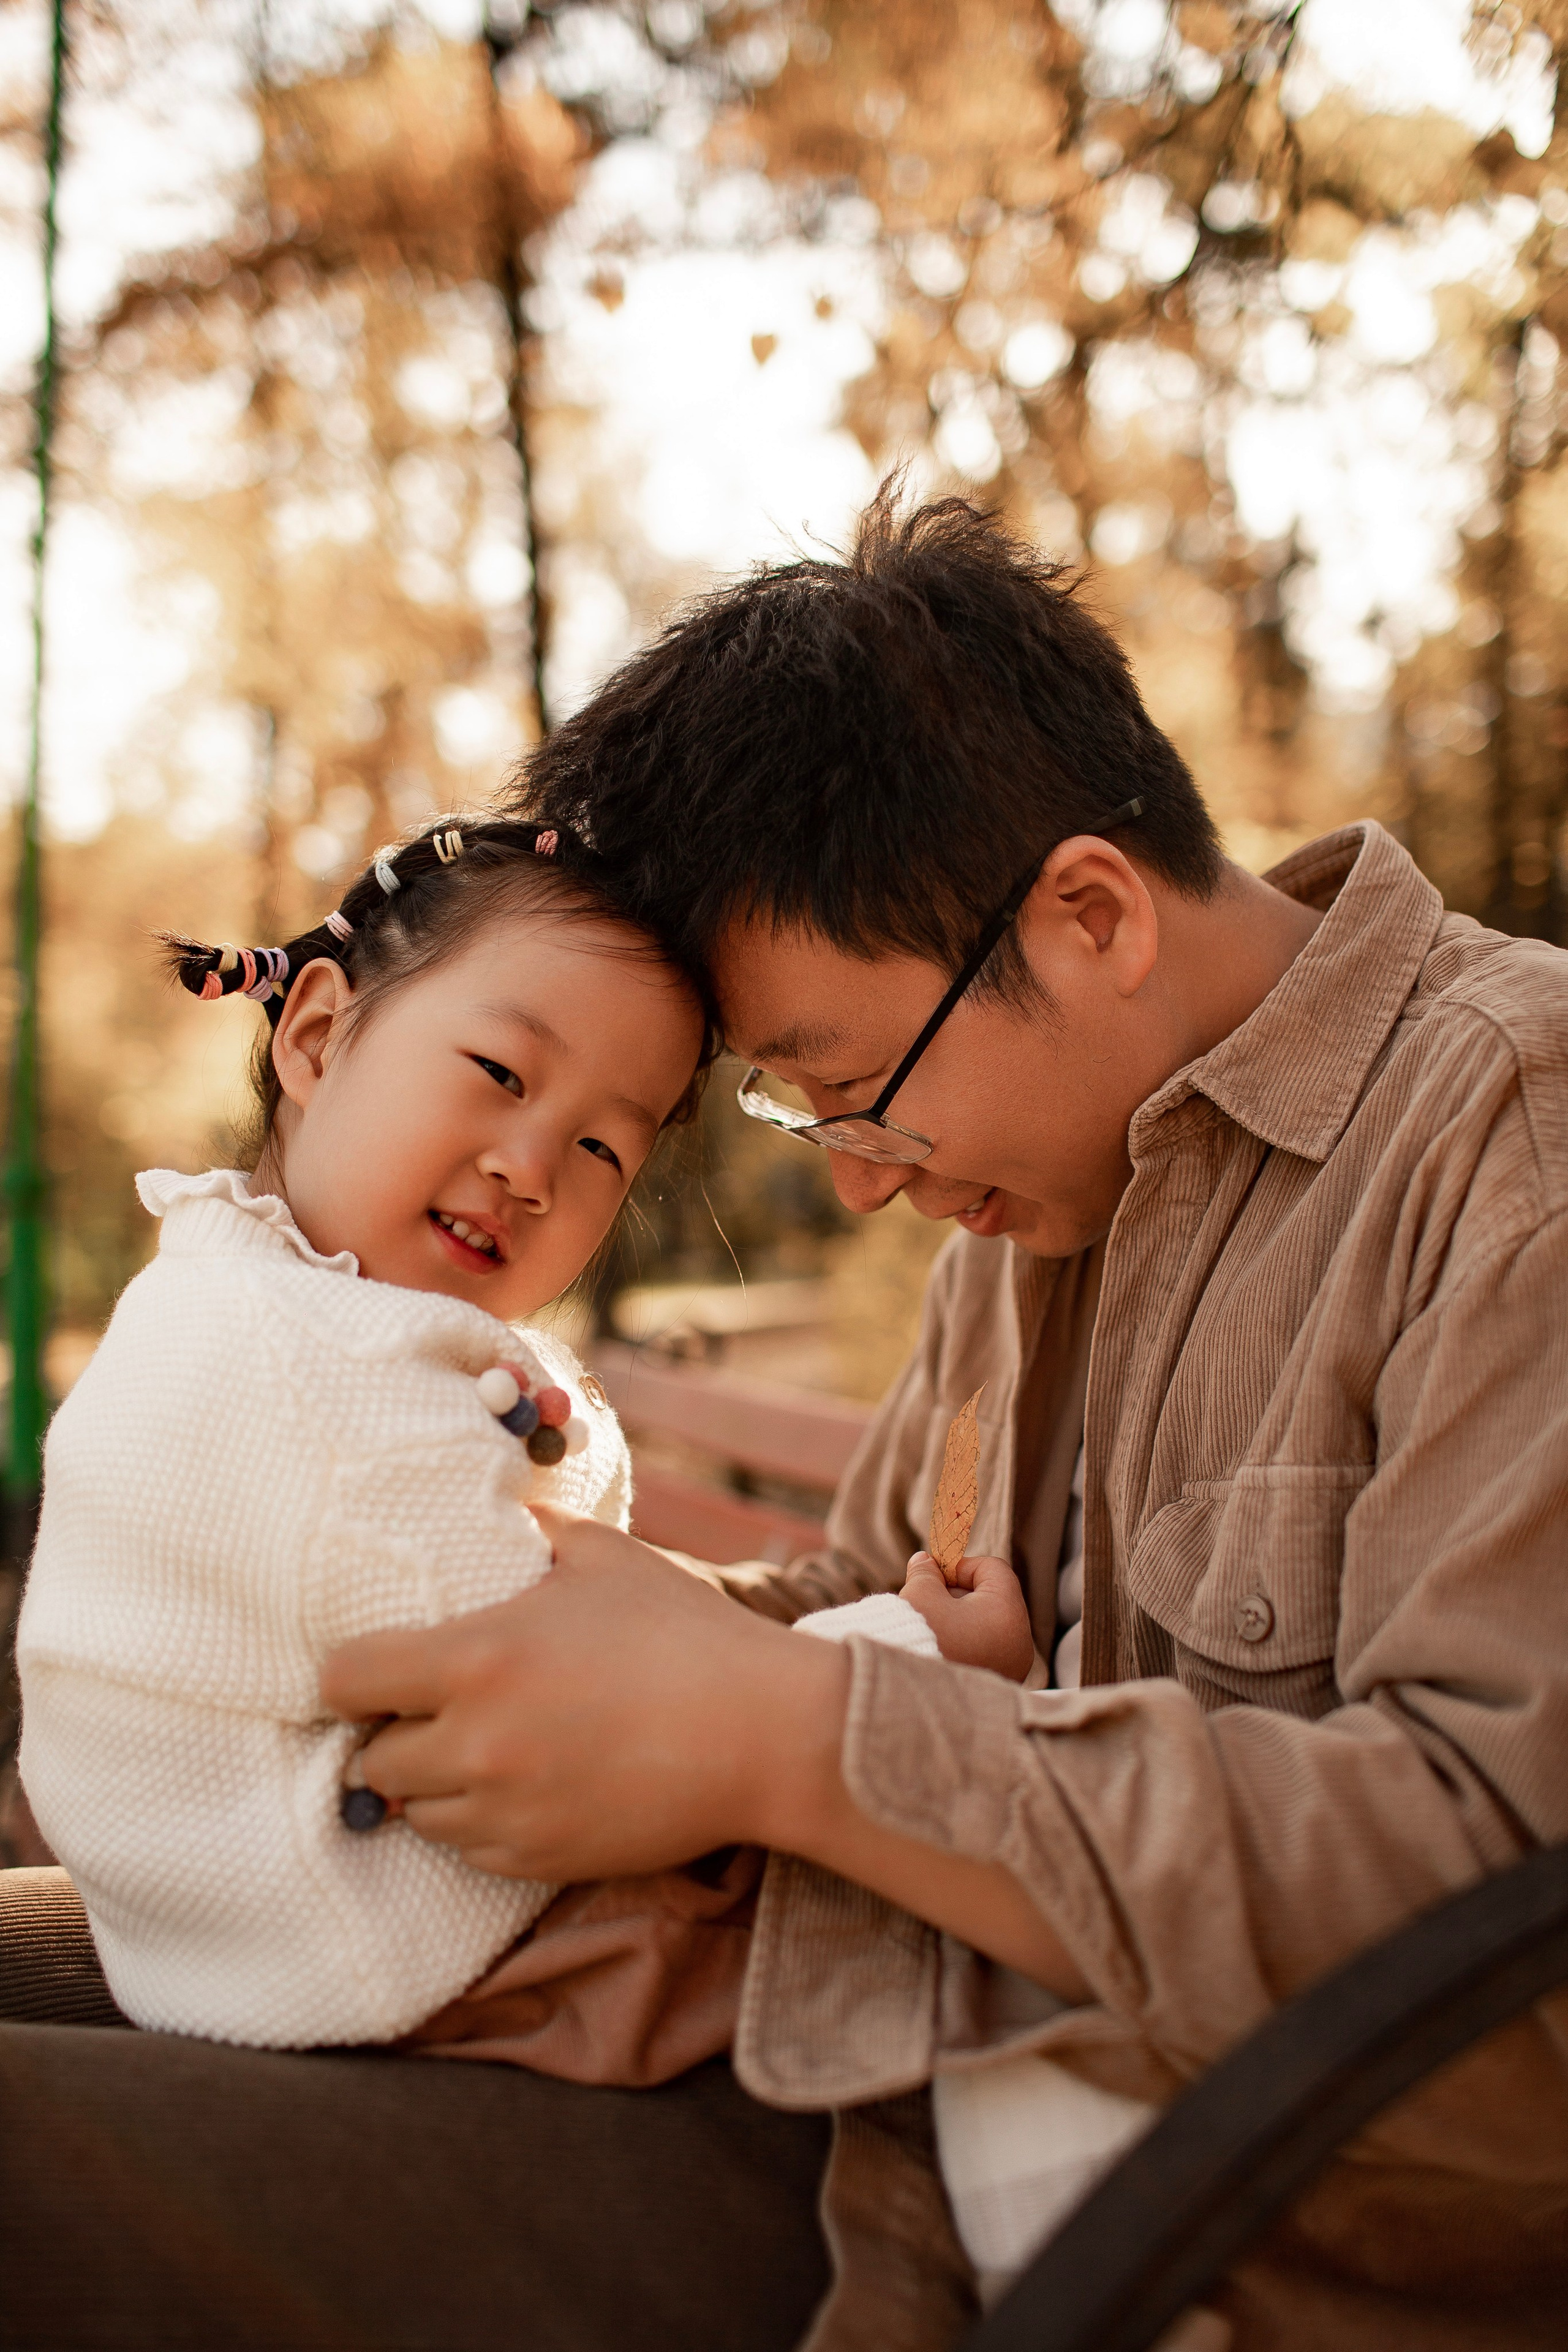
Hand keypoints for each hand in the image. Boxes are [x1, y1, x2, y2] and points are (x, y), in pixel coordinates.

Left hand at [321, 1507, 1087, 1998]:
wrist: (764, 1734)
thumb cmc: (684, 1635)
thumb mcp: (604, 1558)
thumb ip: (535, 1535)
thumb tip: (503, 1509)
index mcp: (476, 1660)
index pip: (345, 1679)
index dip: (349, 1671)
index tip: (372, 1666)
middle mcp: (474, 1745)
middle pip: (370, 1758)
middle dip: (395, 1730)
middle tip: (435, 1707)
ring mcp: (504, 1813)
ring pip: (416, 1812)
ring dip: (434, 1782)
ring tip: (484, 1747)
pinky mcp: (538, 1861)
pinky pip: (468, 1851)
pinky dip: (480, 1821)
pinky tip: (526, 1784)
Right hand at [901, 1551, 1035, 1681]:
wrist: (910, 1698)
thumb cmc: (921, 1641)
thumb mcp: (920, 1595)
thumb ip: (926, 1573)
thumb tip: (925, 1562)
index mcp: (1008, 1613)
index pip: (993, 1569)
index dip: (961, 1565)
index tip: (934, 1577)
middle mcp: (1019, 1642)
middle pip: (992, 1598)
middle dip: (958, 1594)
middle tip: (929, 1601)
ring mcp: (1012, 1668)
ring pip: (988, 1627)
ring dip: (960, 1620)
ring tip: (932, 1629)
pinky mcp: (999, 1686)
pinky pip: (986, 1652)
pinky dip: (965, 1644)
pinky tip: (940, 1649)